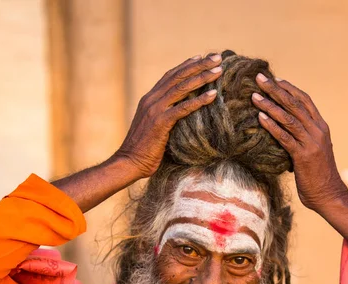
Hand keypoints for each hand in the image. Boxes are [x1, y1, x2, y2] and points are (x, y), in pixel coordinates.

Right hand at [116, 55, 222, 178]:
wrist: (129, 162)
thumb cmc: (143, 150)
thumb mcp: (152, 128)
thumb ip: (162, 117)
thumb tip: (177, 116)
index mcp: (149, 99)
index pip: (169, 76)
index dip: (186, 65)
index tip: (201, 57)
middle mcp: (151, 100)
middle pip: (178, 76)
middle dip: (199, 65)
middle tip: (216, 57)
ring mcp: (155, 110)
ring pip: (182, 88)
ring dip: (202, 77)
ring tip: (218, 70)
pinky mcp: (161, 123)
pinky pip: (183, 108)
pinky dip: (199, 101)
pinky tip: (213, 96)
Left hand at [251, 75, 347, 209]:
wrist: (328, 195)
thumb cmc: (316, 177)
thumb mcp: (312, 153)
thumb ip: (302, 140)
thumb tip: (284, 133)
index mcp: (321, 128)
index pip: (304, 100)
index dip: (289, 88)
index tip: (275, 79)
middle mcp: (318, 131)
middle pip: (294, 104)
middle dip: (275, 90)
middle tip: (259, 78)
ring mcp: (311, 143)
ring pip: (288, 118)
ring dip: (270, 105)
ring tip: (254, 96)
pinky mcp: (303, 156)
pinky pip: (285, 137)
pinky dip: (272, 126)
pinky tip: (260, 118)